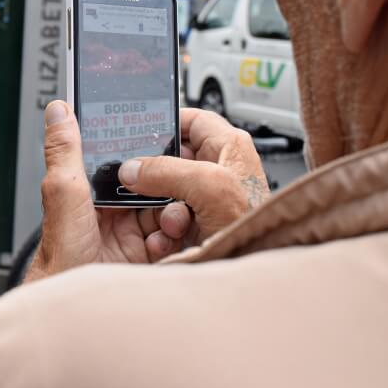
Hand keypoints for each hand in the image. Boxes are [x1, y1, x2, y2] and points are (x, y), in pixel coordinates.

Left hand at [25, 101, 192, 281]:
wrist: (74, 309)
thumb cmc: (61, 255)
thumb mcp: (63, 193)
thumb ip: (64, 151)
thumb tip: (59, 109)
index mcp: (91, 187)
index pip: (125, 157)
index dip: (146, 151)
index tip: (167, 141)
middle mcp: (113, 207)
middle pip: (154, 182)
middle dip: (169, 185)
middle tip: (172, 191)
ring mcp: (131, 231)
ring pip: (168, 209)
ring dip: (174, 214)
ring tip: (168, 221)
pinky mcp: (146, 255)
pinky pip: (173, 238)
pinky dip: (173, 239)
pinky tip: (163, 244)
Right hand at [118, 108, 268, 244]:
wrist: (255, 267)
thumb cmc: (253, 226)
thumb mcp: (209, 187)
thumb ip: (167, 171)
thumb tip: (132, 169)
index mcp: (229, 146)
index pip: (191, 119)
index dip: (165, 122)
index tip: (138, 133)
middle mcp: (218, 168)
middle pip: (172, 156)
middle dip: (154, 171)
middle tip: (138, 179)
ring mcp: (207, 196)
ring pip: (165, 187)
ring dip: (158, 203)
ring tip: (167, 217)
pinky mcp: (198, 220)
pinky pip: (167, 213)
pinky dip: (162, 223)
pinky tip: (169, 233)